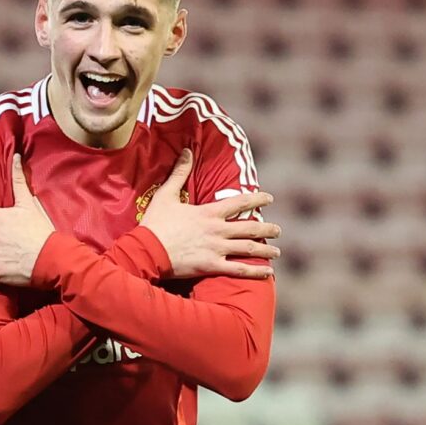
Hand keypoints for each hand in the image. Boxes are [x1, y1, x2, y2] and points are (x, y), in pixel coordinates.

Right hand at [140, 149, 280, 279]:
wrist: (147, 250)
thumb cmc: (155, 223)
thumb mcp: (166, 194)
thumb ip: (179, 173)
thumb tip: (186, 151)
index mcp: (209, 212)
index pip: (240, 202)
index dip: (257, 199)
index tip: (270, 198)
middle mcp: (217, 230)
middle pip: (250, 228)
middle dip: (267, 228)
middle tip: (278, 230)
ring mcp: (217, 249)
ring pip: (249, 249)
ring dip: (266, 250)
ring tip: (277, 252)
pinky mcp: (212, 266)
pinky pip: (239, 270)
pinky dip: (255, 272)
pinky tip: (268, 273)